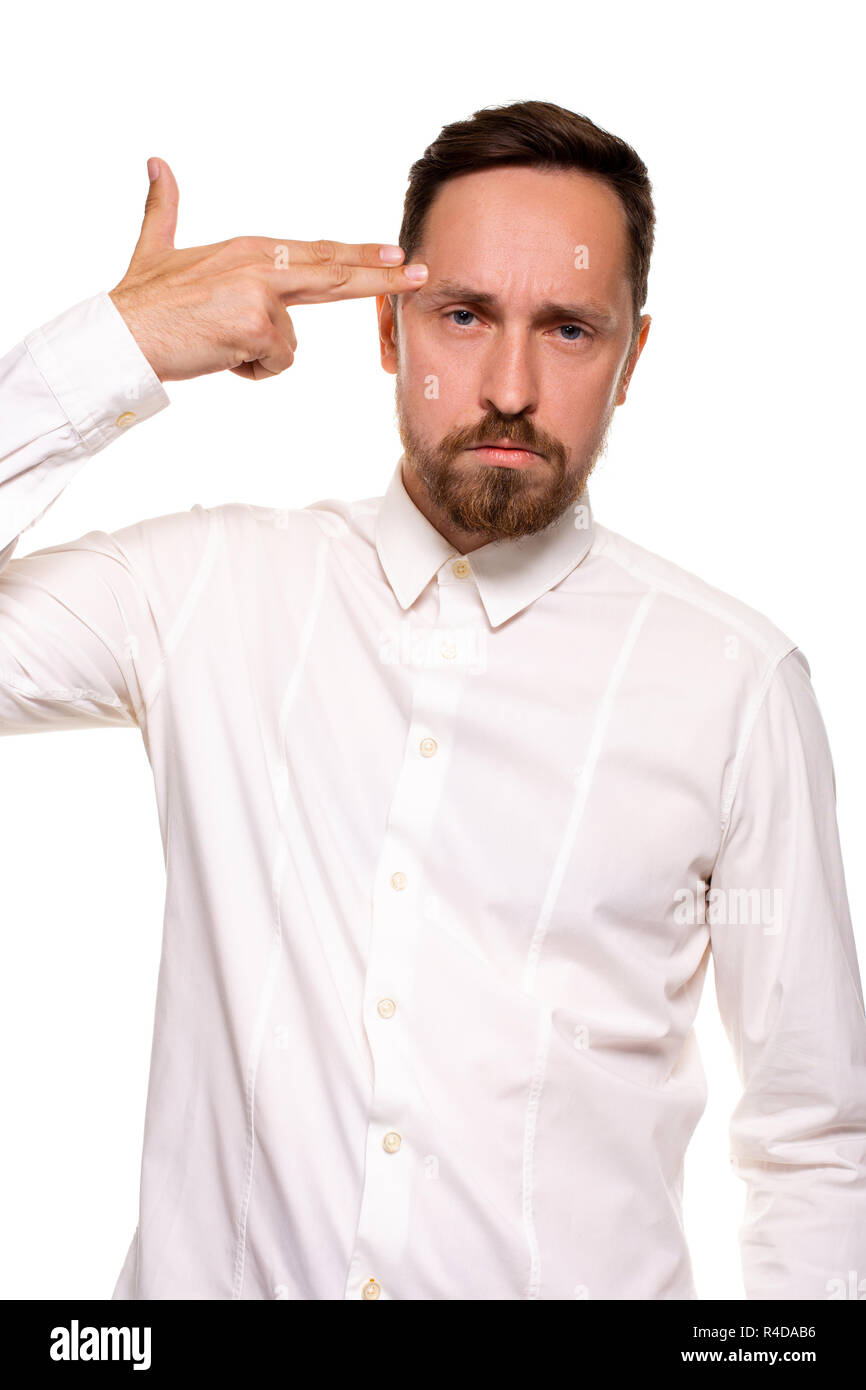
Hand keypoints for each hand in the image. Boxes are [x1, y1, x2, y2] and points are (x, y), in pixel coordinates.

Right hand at [108, 157, 427, 382]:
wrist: (120, 333)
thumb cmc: (139, 300)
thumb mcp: (157, 248)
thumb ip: (165, 208)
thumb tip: (156, 163)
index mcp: (250, 249)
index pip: (316, 252)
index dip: (356, 255)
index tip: (393, 253)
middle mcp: (261, 263)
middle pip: (334, 272)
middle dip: (380, 274)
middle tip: (420, 271)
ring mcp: (262, 294)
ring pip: (289, 343)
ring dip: (257, 356)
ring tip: (217, 344)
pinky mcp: (258, 325)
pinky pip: (275, 363)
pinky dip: (248, 371)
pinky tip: (218, 356)